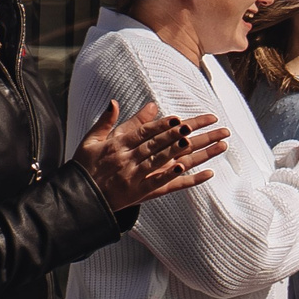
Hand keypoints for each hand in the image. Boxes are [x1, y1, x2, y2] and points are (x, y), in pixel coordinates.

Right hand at [72, 100, 228, 209]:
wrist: (81, 197)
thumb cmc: (86, 165)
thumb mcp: (92, 140)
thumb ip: (107, 121)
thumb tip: (117, 101)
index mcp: (118, 144)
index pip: (145, 132)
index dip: (164, 126)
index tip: (181, 119)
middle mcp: (129, 159)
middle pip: (164, 144)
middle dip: (190, 134)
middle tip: (212, 125)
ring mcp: (137, 176)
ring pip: (170, 162)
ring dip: (196, 153)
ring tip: (217, 145)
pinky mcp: (143, 193)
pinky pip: (169, 185)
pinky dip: (187, 179)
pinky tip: (205, 173)